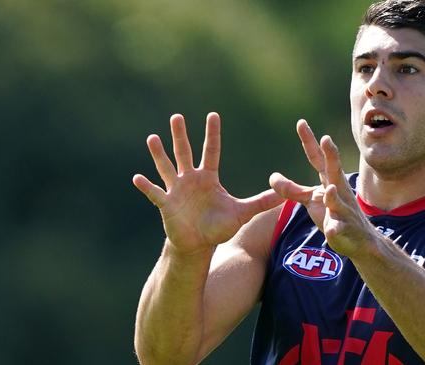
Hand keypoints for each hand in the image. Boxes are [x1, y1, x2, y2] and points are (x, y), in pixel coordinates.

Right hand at [133, 113, 283, 253]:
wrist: (198, 244)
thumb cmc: (218, 226)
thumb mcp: (242, 213)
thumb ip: (262, 202)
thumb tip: (287, 195)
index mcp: (208, 178)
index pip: (211, 151)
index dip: (212, 134)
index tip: (213, 115)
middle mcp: (190, 179)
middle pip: (185, 153)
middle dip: (181, 136)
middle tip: (177, 117)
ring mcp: (176, 190)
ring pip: (167, 168)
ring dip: (159, 154)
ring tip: (153, 138)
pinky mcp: (166, 204)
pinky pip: (155, 193)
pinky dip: (146, 186)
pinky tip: (137, 177)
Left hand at [269, 120, 376, 256]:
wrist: (360, 240)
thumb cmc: (334, 215)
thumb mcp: (311, 200)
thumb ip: (293, 189)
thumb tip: (272, 177)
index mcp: (329, 181)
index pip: (318, 158)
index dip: (309, 141)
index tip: (301, 122)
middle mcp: (338, 192)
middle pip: (333, 171)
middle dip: (331, 156)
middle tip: (326, 140)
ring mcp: (343, 211)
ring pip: (338, 202)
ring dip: (333, 196)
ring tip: (328, 190)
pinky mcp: (344, 230)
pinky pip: (339, 229)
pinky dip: (335, 229)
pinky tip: (331, 231)